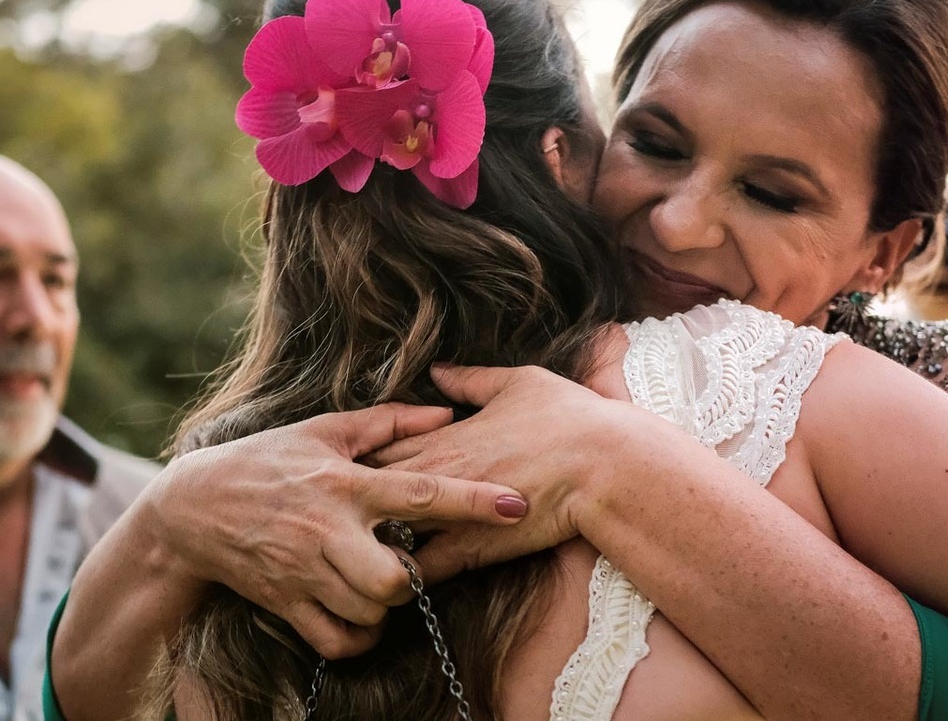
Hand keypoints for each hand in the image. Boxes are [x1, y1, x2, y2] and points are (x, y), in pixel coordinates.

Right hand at [145, 402, 528, 658]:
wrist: (193, 507)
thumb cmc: (266, 460)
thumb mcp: (323, 430)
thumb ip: (388, 422)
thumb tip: (445, 412)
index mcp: (344, 482)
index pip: (419, 493)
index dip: (472, 500)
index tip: (515, 503)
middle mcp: (327, 530)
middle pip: (395, 576)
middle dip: (415, 576)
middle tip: (408, 561)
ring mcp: (304, 572)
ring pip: (369, 610)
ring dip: (388, 605)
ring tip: (381, 582)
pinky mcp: (286, 603)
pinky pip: (337, 640)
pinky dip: (359, 636)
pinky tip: (360, 612)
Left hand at [367, 363, 655, 583]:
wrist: (607, 466)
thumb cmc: (570, 419)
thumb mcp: (518, 382)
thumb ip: (471, 380)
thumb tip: (439, 371)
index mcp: (445, 436)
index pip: (378, 447)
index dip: (360, 458)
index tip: (349, 465)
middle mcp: (438, 474)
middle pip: (371, 488)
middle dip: (355, 498)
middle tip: (340, 507)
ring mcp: (451, 513)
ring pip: (387, 528)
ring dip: (373, 534)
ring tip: (359, 543)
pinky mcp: (472, 548)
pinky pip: (421, 567)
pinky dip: (403, 570)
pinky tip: (394, 575)